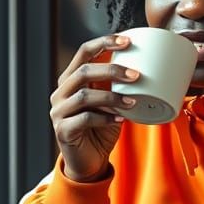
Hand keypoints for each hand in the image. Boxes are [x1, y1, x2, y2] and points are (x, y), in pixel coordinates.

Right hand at [50, 34, 139, 182]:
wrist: (89, 161)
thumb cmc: (101, 129)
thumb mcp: (110, 103)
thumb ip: (116, 87)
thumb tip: (145, 69)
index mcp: (71, 80)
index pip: (84, 52)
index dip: (104, 43)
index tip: (127, 41)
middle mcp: (61, 92)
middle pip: (84, 71)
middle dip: (112, 71)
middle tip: (137, 76)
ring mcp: (59, 112)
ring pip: (85, 95)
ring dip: (112, 97)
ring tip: (133, 102)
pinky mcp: (63, 130)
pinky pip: (85, 119)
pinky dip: (106, 118)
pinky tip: (121, 119)